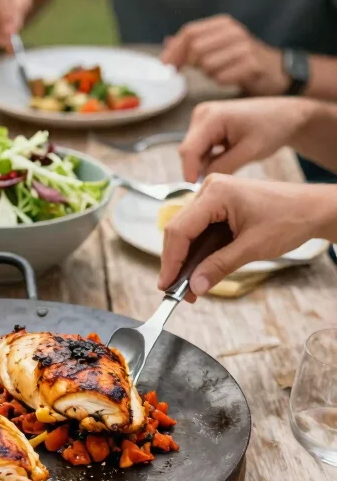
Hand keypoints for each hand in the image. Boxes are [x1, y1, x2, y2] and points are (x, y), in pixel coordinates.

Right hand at [158, 173, 336, 299]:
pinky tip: (200, 270)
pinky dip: (199, 251)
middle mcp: (210, 189)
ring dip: (187, 259)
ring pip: (188, 231)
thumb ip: (219, 266)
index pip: (180, 230)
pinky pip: (200, 229)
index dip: (170, 260)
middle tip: (176, 291)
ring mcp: (214, 195)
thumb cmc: (290, 219)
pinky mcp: (220, 204)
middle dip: (176, 262)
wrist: (313, 209)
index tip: (166, 285)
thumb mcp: (252, 247)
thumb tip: (195, 286)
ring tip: (189, 286)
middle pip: (179, 230)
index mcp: (216, 193)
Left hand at [161, 14, 289, 95]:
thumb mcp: (219, 47)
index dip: (174, 50)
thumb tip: (167, 43)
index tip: (166, 66)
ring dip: (208, 74)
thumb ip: (194, 44)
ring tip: (221, 72)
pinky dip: (221, 81)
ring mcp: (244, 47)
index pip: (189, 32)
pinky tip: (231, 78)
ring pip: (207, 65)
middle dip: (192, 64)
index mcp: (223, 24)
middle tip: (200, 70)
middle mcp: (234, 32)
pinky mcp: (252, 65)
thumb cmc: (243, 61)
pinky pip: (221, 77)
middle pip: (195, 48)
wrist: (278, 72)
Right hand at [178, 97, 316, 181]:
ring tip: (230, 167)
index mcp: (212, 117)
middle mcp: (202, 114)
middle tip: (219, 183)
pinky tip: (229, 160)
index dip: (189, 172)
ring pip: (194, 152)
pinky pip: (200, 149)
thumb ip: (223, 167)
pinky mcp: (206, 125)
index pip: (189, 150)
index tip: (195, 192)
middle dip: (199, 169)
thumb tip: (202, 182)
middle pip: (189, 151)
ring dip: (206, 164)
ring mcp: (202, 118)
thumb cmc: (271, 129)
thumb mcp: (249, 151)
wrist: (284, 115)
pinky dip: (210, 158)